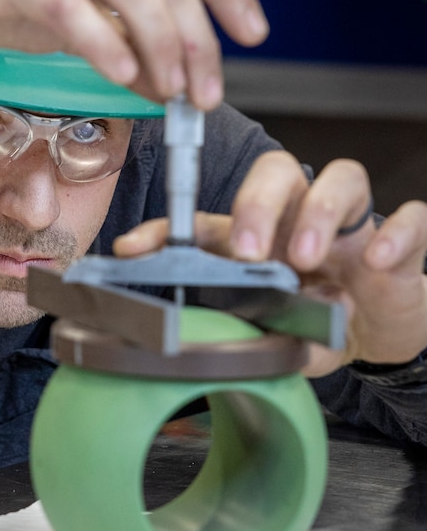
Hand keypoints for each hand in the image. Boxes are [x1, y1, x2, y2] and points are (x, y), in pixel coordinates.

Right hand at [0, 0, 268, 111]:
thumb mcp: (68, 5)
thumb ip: (118, 25)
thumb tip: (172, 71)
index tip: (253, 36)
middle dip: (199, 37)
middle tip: (206, 93)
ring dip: (162, 44)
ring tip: (172, 92)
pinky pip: (68, 5)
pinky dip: (102, 43)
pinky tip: (123, 77)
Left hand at [114, 151, 426, 376]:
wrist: (386, 336)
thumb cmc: (323, 326)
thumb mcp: (275, 339)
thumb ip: (244, 340)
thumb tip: (196, 357)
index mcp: (260, 241)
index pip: (210, 220)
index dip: (169, 230)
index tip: (132, 249)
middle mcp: (302, 220)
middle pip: (278, 172)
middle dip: (256, 203)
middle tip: (247, 251)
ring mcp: (354, 227)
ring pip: (342, 179)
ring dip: (318, 212)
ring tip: (305, 259)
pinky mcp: (402, 243)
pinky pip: (410, 218)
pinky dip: (396, 234)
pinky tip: (379, 262)